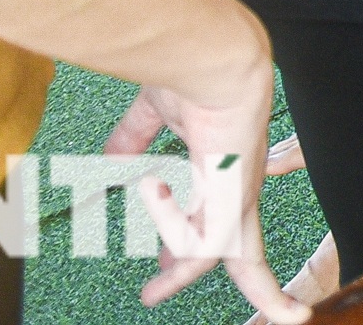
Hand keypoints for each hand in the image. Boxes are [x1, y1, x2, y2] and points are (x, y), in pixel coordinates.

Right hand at [104, 44, 308, 319]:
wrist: (218, 61)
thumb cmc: (194, 75)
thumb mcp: (156, 114)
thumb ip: (132, 138)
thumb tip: (110, 161)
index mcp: (227, 166)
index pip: (221, 215)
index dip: (193, 240)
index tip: (164, 264)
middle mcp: (241, 185)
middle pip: (249, 250)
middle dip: (252, 286)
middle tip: (219, 304)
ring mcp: (240, 195)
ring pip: (223, 255)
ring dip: (182, 275)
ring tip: (153, 294)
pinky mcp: (232, 204)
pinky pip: (201, 245)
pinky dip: (172, 230)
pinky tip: (153, 194)